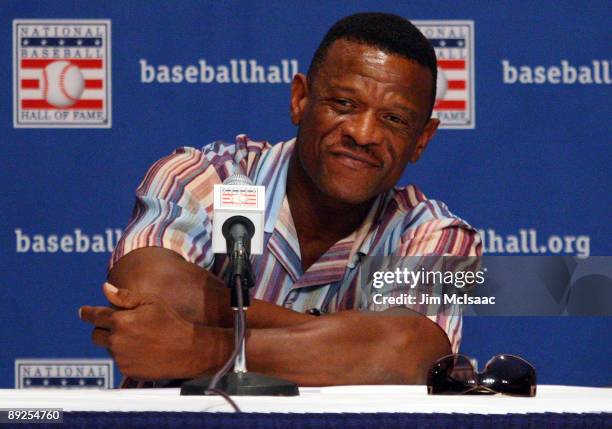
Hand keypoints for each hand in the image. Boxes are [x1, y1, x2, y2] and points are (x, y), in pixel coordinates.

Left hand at [80, 283, 199, 380]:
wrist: (187, 350)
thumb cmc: (170, 322)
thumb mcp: (151, 302)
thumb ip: (125, 296)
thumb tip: (105, 288)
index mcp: (120, 321)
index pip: (95, 316)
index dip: (87, 313)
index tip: (83, 312)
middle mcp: (116, 341)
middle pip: (96, 335)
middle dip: (103, 329)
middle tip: (121, 325)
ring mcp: (120, 358)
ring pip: (108, 348)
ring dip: (116, 342)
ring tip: (139, 338)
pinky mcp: (126, 370)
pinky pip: (119, 360)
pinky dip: (125, 354)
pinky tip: (143, 350)